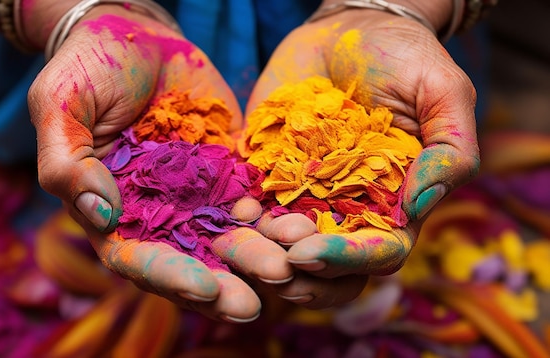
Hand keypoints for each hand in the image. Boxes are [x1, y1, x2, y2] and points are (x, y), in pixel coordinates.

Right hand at [27, 6, 289, 322]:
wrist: (136, 33)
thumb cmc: (88, 67)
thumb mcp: (60, 107)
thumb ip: (67, 165)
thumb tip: (102, 215)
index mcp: (112, 210)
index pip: (138, 258)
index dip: (170, 276)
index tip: (205, 287)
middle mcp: (158, 212)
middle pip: (192, 260)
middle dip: (223, 284)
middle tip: (253, 304)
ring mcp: (199, 194)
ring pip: (231, 236)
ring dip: (259, 256)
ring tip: (289, 266)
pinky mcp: (231, 171)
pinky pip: (257, 200)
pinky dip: (277, 217)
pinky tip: (301, 227)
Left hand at [245, 6, 479, 307]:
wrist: (348, 27)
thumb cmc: (403, 56)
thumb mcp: (442, 93)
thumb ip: (449, 150)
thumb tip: (418, 207)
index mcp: (394, 202)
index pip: (377, 253)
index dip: (346, 260)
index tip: (309, 254)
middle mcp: (348, 207)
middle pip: (328, 266)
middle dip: (299, 271)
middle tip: (271, 260)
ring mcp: (305, 192)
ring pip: (285, 247)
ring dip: (264, 254)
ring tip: (244, 240)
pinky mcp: (269, 170)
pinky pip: (252, 204)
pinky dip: (241, 217)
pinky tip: (230, 213)